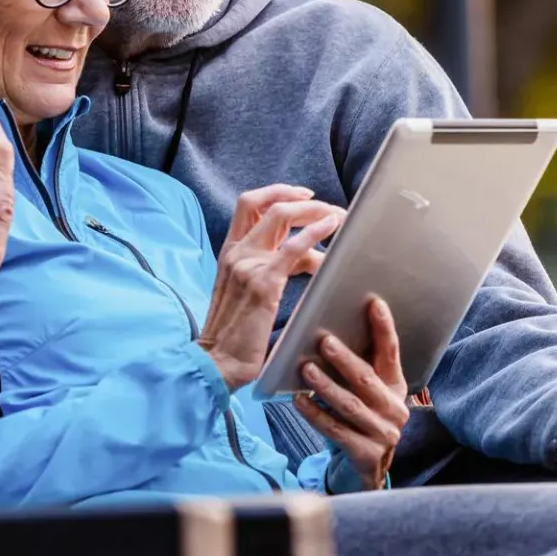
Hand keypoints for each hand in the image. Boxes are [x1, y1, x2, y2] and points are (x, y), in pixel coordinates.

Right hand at [198, 186, 344, 390]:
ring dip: (313, 211)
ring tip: (338, 217)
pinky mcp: (263, 282)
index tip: (303, 196)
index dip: (277, 193)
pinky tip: (332, 227)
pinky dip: (315, 231)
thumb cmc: (236, 334)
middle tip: (327, 206)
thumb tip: (308, 257)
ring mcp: (247, 264)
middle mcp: (236, 252)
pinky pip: (293, 247)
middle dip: (299, 197)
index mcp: (229, 252)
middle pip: (265, 203)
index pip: (249, 205)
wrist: (218, 362)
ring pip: (281, 216)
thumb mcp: (248, 291)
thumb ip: (272, 268)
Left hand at [295, 298, 408, 491]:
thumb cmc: (361, 418)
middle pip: (367, 379)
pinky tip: (298, 400)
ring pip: (350, 405)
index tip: (374, 303)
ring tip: (306, 369)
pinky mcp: (366, 454)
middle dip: (345, 359)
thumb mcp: (367, 392)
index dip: (384, 328)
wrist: (368, 468)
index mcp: (396, 386)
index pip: (392, 352)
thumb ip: (359, 366)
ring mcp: (383, 433)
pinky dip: (315, 414)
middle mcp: (395, 409)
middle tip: (324, 341)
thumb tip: (331, 330)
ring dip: (326, 386)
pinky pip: (335, 430)